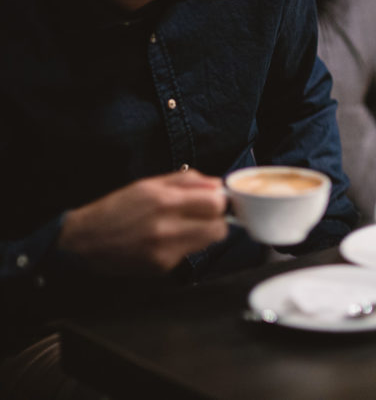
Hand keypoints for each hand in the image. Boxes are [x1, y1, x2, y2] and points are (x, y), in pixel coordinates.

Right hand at [58, 170, 228, 275]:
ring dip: (204, 234)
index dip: (219, 201)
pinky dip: (183, 247)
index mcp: (164, 200)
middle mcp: (166, 227)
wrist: (84, 241)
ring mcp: (164, 250)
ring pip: (208, 243)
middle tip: (203, 216)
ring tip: (184, 227)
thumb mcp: (149, 185)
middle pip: (219, 228)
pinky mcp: (161, 266)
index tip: (213, 201)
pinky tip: (165, 241)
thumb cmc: (117, 208)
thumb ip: (187, 181)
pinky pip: (188, 254)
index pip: (216, 204)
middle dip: (216, 220)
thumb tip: (217, 184)